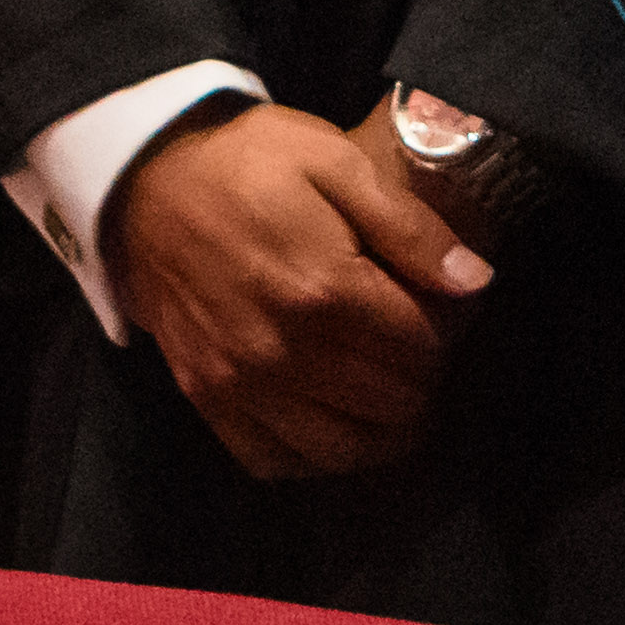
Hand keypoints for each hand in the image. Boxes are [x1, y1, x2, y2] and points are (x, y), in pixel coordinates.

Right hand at [108, 99, 485, 480]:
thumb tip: (477, 283)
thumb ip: (411, 228)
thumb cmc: (252, 163)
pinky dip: (315, 457)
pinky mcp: (206, 398)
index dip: (449, 333)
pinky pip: (273, 461)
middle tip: (422, 349)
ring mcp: (240, 383)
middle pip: (390, 401)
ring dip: (383, 432)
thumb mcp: (339, 164)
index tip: (447, 312)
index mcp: (323, 287)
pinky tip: (336, 421)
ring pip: (340, 450)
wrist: (148, 184)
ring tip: (395, 395)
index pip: (420, 346)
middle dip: (423, 379)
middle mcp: (282, 350)